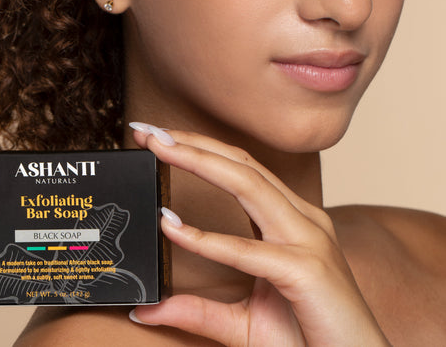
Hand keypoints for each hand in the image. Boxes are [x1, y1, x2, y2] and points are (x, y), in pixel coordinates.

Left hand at [129, 124, 390, 346]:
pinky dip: (207, 238)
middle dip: (192, 141)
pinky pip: (248, 250)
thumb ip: (197, 311)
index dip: (200, 148)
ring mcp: (308, 241)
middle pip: (241, 163)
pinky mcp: (306, 271)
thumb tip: (147, 309)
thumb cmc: (308, 340)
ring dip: (198, 161)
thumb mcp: (243, 323)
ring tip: (159, 149)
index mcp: (292, 220)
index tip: (158, 138)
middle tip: (148, 130)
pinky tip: (171, 228)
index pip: (241, 169)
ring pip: (247, 184)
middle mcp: (302, 220)